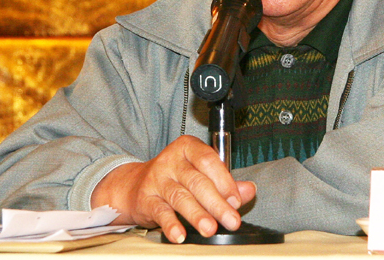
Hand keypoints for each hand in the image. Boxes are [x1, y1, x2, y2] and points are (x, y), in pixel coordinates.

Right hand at [90, 135, 255, 242]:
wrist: (135, 185)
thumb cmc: (176, 177)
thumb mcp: (200, 173)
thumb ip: (226, 182)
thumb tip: (249, 190)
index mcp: (188, 147)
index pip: (209, 160)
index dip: (224, 180)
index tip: (236, 200)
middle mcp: (172, 160)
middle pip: (197, 181)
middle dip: (217, 203)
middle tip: (231, 220)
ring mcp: (157, 179)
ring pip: (180, 197)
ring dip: (197, 215)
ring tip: (210, 229)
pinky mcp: (145, 199)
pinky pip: (160, 212)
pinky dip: (171, 224)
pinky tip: (180, 235)